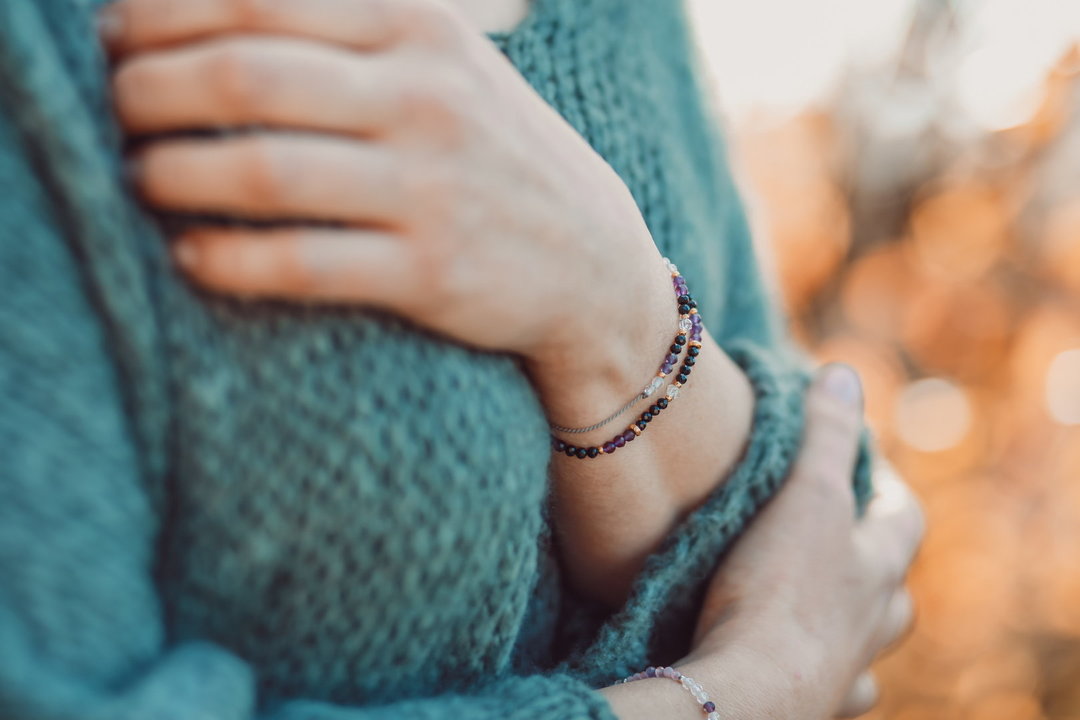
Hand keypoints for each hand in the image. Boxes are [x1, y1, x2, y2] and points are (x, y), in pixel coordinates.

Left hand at [102, 0, 668, 375]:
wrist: (591, 262)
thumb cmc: (491, 153)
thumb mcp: (443, 63)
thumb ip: (346, 27)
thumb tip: (211, 13)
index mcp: (421, 28)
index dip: (161, 16)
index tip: (115, 41)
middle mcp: (427, 98)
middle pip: (244, 75)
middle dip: (148, 92)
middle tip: (117, 112)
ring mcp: (432, 188)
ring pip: (261, 170)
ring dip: (170, 173)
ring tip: (139, 180)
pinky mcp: (430, 273)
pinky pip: (298, 263)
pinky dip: (225, 259)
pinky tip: (191, 256)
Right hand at [673, 365, 922, 718]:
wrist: (752, 689)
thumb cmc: (779, 590)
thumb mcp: (805, 494)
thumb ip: (824, 433)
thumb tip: (842, 374)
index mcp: (878, 564)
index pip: (902, 512)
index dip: (881, 480)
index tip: (852, 459)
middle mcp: (874, 618)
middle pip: (890, 578)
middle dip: (869, 551)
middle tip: (830, 526)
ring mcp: (849, 663)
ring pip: (867, 635)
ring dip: (851, 612)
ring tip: (817, 593)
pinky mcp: (816, 699)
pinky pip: (836, 680)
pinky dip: (822, 662)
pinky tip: (798, 653)